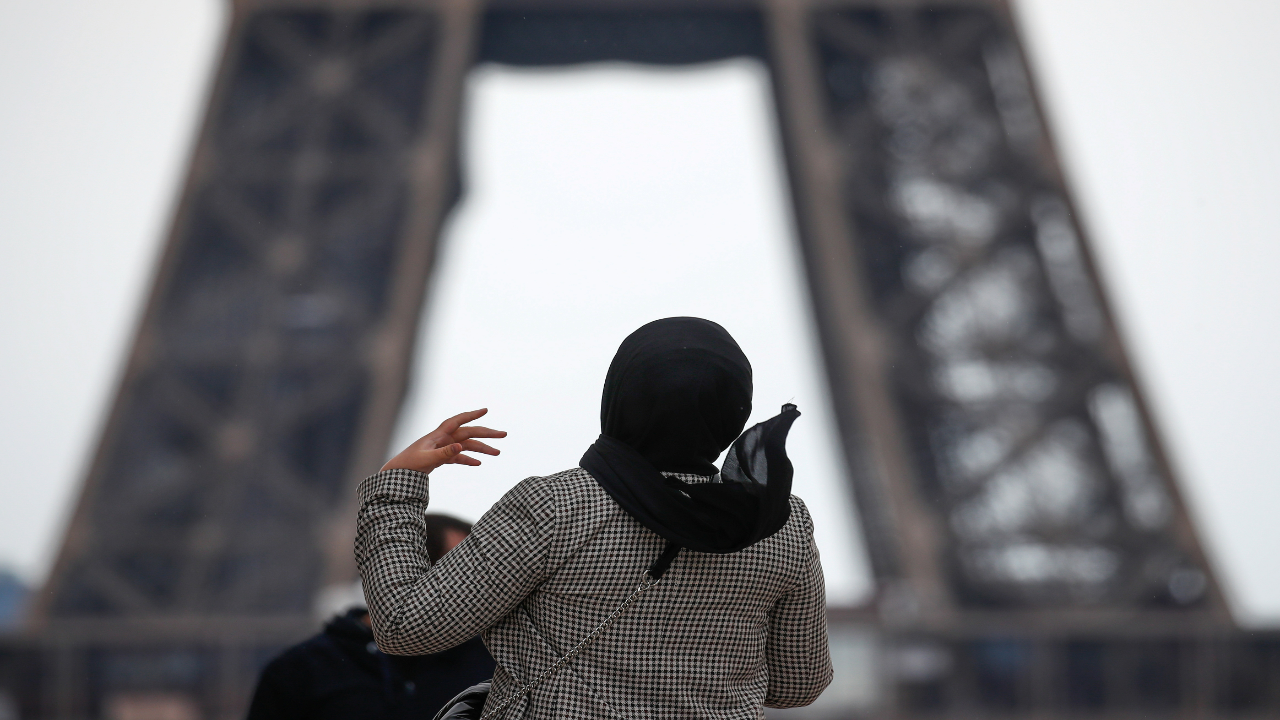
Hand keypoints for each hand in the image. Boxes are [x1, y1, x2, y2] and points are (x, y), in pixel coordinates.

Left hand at [381, 408, 506, 473]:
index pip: (458, 421)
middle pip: (468, 433)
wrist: (396, 474)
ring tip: (498, 452)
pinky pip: (459, 457)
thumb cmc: (408, 465)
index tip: (486, 410)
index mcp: (438, 436)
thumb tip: (461, 446)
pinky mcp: (441, 458)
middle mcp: (443, 439)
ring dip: (482, 448)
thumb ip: (444, 453)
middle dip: (486, 433)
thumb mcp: (426, 460)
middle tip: (503, 435)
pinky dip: (469, 459)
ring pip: (467, 445)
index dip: (472, 415)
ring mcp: (443, 448)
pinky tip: (478, 463)